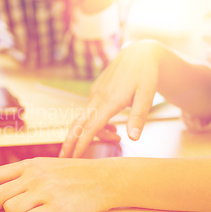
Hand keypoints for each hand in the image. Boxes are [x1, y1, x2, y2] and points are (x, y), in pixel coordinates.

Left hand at [0, 157, 119, 211]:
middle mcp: (32, 178)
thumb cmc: (72, 173)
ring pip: (10, 209)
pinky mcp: (56, 209)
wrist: (102, 179)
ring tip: (29, 210)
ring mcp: (44, 193)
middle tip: (3, 208)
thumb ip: (21, 173)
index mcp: (27, 165)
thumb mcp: (43, 165)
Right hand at [60, 41, 160, 157]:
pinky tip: (112, 127)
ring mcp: (95, 94)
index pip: (90, 127)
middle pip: (77, 124)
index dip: (81, 143)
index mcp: (109, 101)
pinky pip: (90, 112)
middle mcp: (97, 98)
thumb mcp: (147, 95)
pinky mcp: (96, 91)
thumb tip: (134, 138)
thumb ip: (139, 116)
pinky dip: (96, 123)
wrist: (139, 53)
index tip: (74, 156)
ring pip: (85, 119)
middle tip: (63, 158)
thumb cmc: (145, 74)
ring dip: (92, 133)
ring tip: (115, 138)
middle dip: (69, 142)